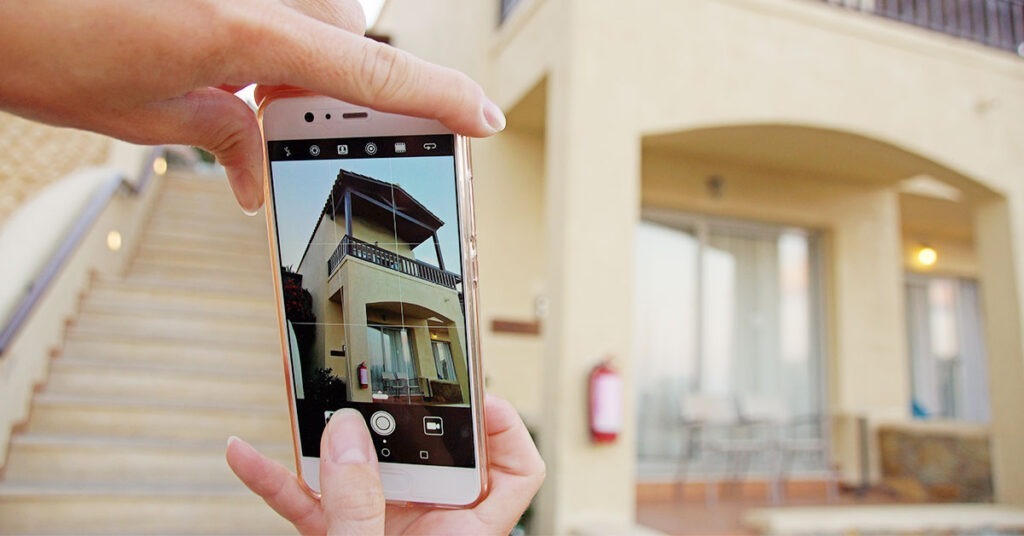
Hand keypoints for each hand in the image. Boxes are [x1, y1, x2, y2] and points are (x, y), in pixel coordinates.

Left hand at [0, 0, 504, 212]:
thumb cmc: (31, 39)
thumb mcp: (137, 114)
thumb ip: (220, 131)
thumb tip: (253, 168)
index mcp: (242, 30)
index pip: (373, 68)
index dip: (441, 97)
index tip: (485, 117)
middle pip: (344, 28)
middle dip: (332, 76)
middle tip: (292, 117)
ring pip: (309, 7)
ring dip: (290, 45)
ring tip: (232, 77)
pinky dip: (260, 26)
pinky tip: (212, 48)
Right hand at [226, 394, 544, 534]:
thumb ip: (359, 506)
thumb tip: (344, 438)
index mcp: (463, 534)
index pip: (513, 472)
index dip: (503, 428)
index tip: (474, 396)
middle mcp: (429, 528)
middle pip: (426, 457)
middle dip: (391, 422)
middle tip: (371, 389)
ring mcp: (383, 531)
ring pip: (360, 472)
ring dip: (324, 443)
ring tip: (304, 408)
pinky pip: (311, 501)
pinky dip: (279, 481)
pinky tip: (247, 457)